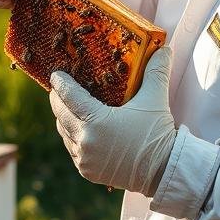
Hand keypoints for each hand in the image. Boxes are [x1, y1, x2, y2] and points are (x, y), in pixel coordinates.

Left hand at [49, 48, 177, 194]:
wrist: (163, 170)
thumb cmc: (157, 133)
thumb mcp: (156, 99)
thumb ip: (156, 71)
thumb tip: (164, 48)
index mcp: (97, 122)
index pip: (69, 97)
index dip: (61, 84)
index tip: (56, 74)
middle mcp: (85, 141)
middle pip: (60, 114)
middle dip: (58, 99)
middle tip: (59, 88)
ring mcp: (84, 159)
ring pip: (64, 132)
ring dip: (64, 118)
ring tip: (70, 107)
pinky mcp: (87, 171)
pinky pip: (72, 149)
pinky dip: (73, 136)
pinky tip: (80, 128)